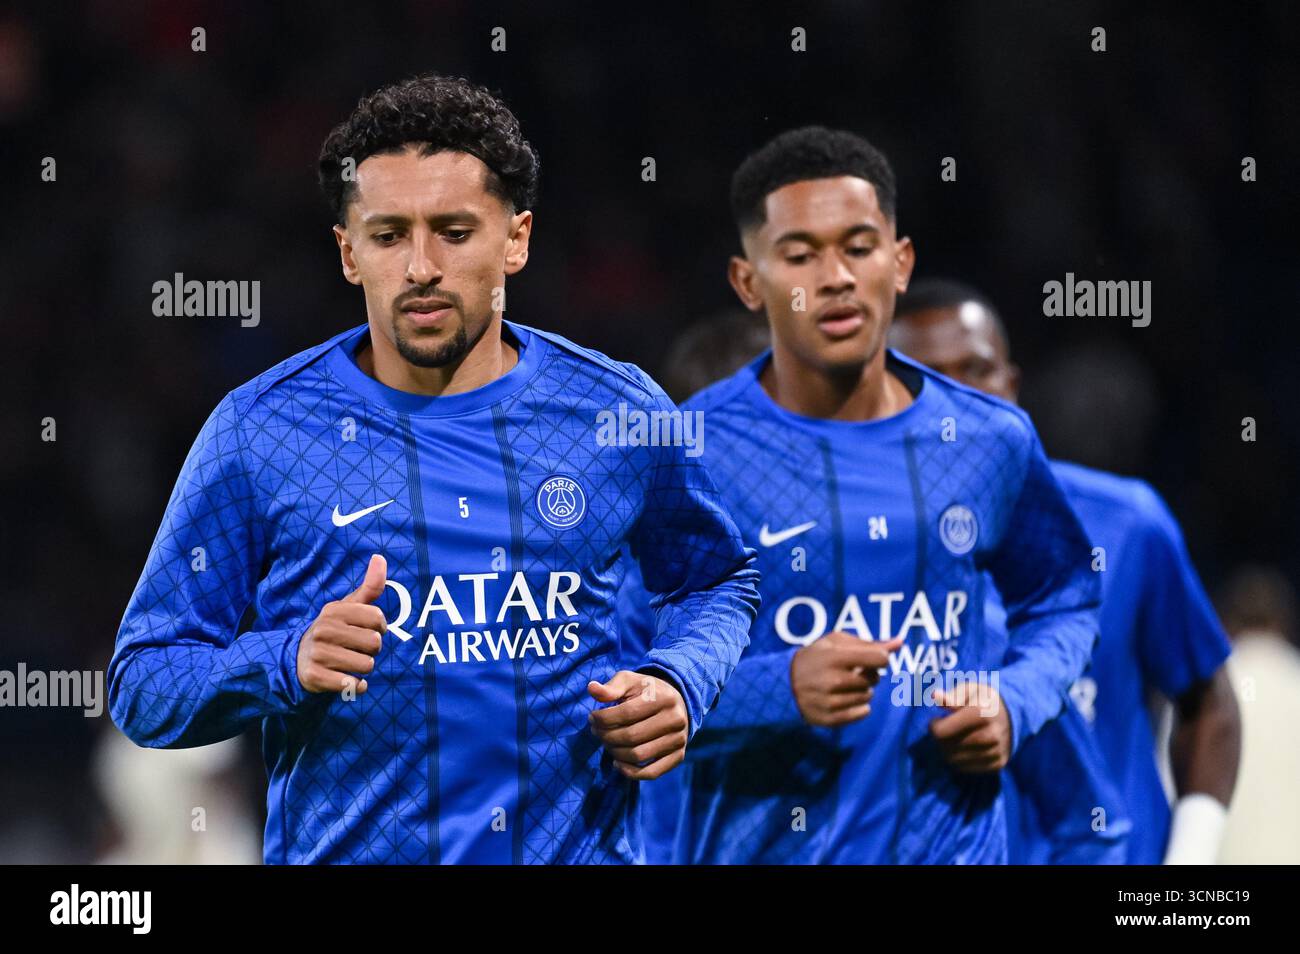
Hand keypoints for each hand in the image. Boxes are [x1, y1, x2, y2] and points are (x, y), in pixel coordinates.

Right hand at [297, 553, 386, 694]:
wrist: (298, 660)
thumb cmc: (334, 631)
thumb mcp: (349, 608)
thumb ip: (370, 586)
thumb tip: (380, 557)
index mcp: (334, 610)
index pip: (378, 619)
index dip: (380, 628)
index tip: (368, 630)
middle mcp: (324, 629)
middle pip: (375, 644)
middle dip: (371, 651)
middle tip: (354, 649)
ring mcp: (318, 653)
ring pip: (367, 666)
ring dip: (363, 669)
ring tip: (347, 663)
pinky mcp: (315, 677)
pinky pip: (353, 685)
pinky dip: (356, 686)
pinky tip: (346, 680)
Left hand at [587, 671, 688, 779]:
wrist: (676, 703)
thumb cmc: (647, 691)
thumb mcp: (629, 682)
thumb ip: (611, 687)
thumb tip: (592, 689)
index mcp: (663, 697)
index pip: (627, 713)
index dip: (603, 718)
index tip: (592, 717)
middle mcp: (675, 719)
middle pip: (631, 736)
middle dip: (606, 736)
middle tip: (596, 732)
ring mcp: (679, 740)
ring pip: (639, 755)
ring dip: (614, 753)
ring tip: (606, 743)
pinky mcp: (679, 756)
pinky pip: (652, 773)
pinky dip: (630, 772)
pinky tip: (617, 763)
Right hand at [790, 632, 902, 726]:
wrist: (784, 684)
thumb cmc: (816, 657)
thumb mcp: (836, 642)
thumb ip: (869, 643)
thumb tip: (900, 642)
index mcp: (834, 657)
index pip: (879, 658)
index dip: (880, 658)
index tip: (871, 659)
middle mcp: (832, 680)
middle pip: (874, 680)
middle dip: (868, 675)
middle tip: (851, 673)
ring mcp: (830, 702)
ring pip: (868, 697)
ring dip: (862, 691)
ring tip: (844, 686)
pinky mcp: (829, 719)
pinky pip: (863, 713)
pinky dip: (859, 706)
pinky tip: (845, 699)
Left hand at [929, 681, 1011, 771]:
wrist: (1013, 716)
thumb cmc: (984, 700)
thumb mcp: (970, 690)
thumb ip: (952, 696)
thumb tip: (935, 696)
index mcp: (981, 713)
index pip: (941, 732)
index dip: (933, 726)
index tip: (937, 720)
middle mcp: (991, 735)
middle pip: (946, 748)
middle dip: (939, 740)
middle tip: (943, 730)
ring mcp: (995, 752)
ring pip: (954, 761)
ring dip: (947, 750)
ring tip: (952, 738)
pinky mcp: (998, 764)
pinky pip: (966, 769)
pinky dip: (959, 760)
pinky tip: (962, 747)